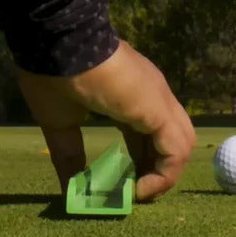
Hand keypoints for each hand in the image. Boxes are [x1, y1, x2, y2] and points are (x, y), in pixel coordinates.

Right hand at [17, 40, 194, 201]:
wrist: (59, 42)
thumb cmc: (55, 74)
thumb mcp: (60, 122)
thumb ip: (69, 155)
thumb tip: (70, 191)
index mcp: (130, 95)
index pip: (147, 135)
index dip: (139, 163)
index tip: (118, 186)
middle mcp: (151, 96)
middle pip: (169, 140)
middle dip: (154, 172)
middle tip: (129, 194)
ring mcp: (158, 100)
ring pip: (180, 145)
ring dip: (161, 177)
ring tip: (134, 194)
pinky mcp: (158, 109)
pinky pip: (175, 151)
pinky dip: (163, 176)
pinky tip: (137, 189)